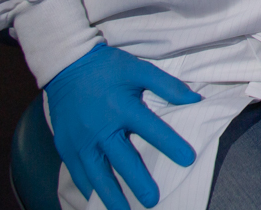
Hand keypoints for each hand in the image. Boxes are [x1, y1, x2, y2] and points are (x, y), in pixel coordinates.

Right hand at [44, 42, 201, 209]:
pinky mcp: (65, 146)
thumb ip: (167, 85)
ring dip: (111, 195)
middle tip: (153, 201)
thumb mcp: (139, 69)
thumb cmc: (108, 68)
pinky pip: (77, 172)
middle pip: (123, 160)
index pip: (152, 130)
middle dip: (139, 182)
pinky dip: (88, 187)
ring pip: (98, 174)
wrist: (66, 65)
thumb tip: (195, 99)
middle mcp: (101, 128)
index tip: (187, 159)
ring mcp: (80, 140)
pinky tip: (96, 199)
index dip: (171, 145)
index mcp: (122, 107)